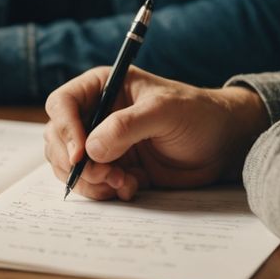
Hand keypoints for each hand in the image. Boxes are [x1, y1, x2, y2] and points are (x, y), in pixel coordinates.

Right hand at [43, 67, 269, 200]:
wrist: (221, 144)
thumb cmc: (196, 114)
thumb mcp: (163, 111)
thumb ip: (127, 126)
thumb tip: (91, 149)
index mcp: (102, 87)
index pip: (62, 103)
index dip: (65, 129)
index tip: (80, 155)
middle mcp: (96, 114)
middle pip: (58, 139)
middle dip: (75, 162)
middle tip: (105, 175)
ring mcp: (103, 144)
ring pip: (70, 166)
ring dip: (91, 181)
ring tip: (123, 182)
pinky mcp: (114, 169)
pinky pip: (92, 185)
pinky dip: (105, 192)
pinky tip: (132, 186)